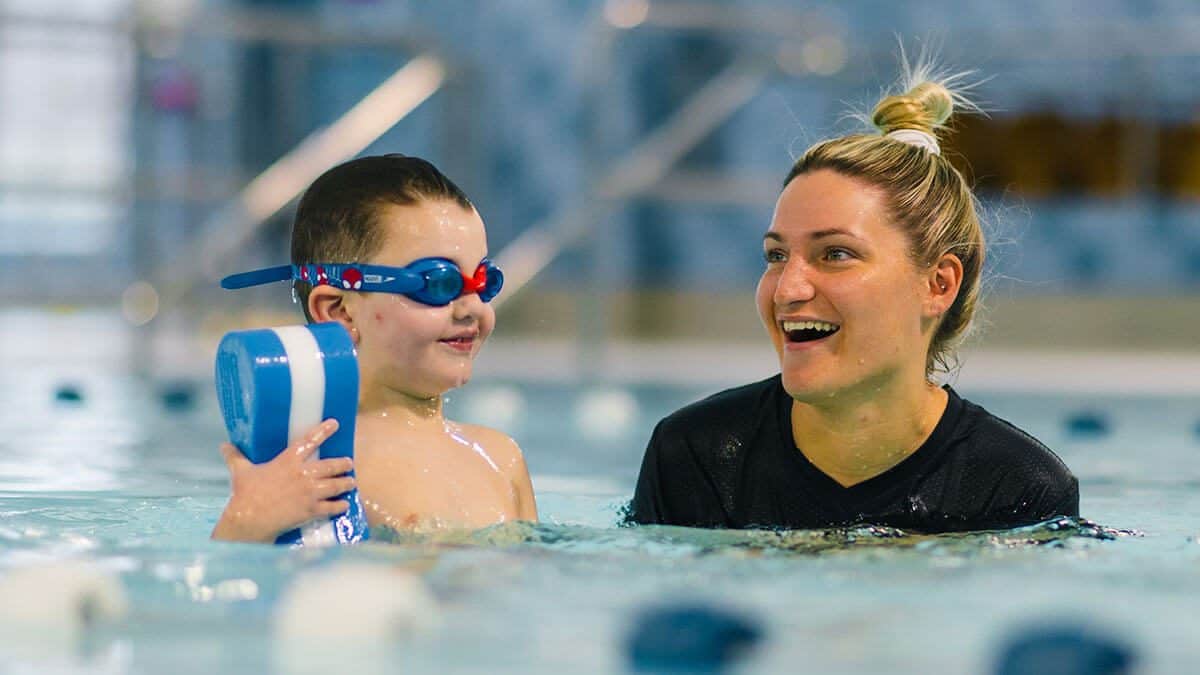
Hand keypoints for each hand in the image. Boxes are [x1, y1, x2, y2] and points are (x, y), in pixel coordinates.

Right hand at [211, 419, 355, 542]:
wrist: (250, 519)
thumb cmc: (245, 494)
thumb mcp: (241, 472)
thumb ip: (236, 457)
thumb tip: (224, 445)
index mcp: (288, 461)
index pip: (309, 441)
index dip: (324, 431)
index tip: (335, 424)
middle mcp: (303, 474)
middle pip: (331, 465)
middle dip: (343, 464)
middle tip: (349, 463)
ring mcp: (310, 493)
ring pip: (336, 485)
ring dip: (346, 483)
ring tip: (351, 482)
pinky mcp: (312, 510)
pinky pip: (332, 506)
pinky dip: (340, 505)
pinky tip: (344, 505)